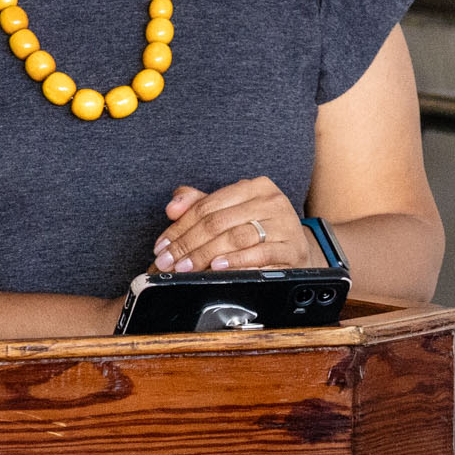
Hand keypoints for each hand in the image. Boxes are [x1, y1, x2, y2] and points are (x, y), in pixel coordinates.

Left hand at [155, 178, 319, 272]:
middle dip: (187, 245)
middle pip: (218, 222)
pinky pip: (260, 255)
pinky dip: (236, 262)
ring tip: (186, 267)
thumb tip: (172, 207)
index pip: (206, 206)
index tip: (161, 246)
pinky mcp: (292, 248)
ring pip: (236, 238)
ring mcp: (285, 224)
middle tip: (168, 262)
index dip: (179, 227)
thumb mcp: (227, 211)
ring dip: (206, 255)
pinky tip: (218, 267)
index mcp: (253, 187)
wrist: (293, 249)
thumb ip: (197, 204)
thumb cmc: (255, 228)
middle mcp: (271, 201)